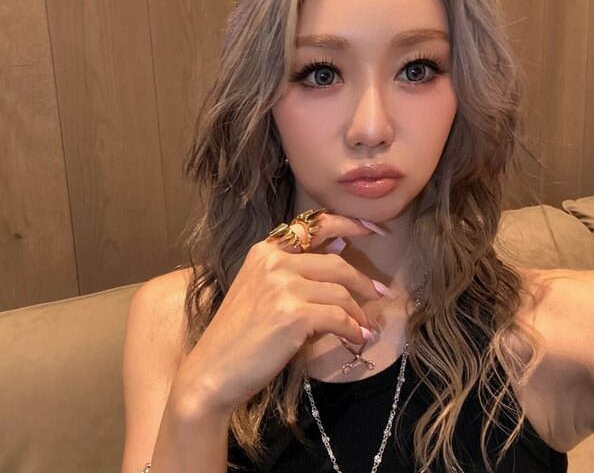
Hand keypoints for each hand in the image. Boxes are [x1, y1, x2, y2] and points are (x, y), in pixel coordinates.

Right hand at [173, 210, 389, 415]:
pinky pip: (339, 318)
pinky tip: (357, 339)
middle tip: (381, 293)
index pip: (314, 225)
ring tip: (365, 327)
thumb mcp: (262, 292)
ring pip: (341, 292)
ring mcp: (283, 287)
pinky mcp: (293, 314)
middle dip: (364, 280)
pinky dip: (353, 329)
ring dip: (358, 313)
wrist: (213, 370)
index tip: (375, 230)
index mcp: (264, 251)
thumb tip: (341, 252)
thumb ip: (295, 273)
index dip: (349, 223)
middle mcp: (274, 262)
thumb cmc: (238, 336)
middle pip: (336, 263)